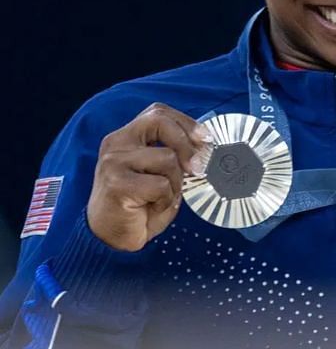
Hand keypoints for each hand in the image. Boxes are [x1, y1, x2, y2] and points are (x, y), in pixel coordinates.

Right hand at [86, 103, 209, 251]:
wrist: (112, 238)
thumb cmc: (140, 205)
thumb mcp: (161, 174)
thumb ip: (176, 156)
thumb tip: (206, 147)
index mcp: (127, 137)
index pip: (158, 113)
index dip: (186, 123)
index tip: (207, 139)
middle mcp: (116, 144)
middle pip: (159, 121)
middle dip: (186, 143)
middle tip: (198, 167)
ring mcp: (113, 162)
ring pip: (167, 158)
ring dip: (175, 182)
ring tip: (162, 198)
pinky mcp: (116, 183)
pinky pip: (160, 185)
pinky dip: (165, 200)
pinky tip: (151, 208)